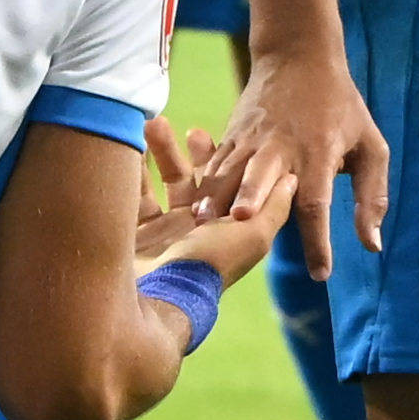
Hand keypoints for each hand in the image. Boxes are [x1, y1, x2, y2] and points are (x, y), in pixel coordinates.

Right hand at [134, 139, 292, 293]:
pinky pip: (127, 192)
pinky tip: (125, 142)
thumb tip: (293, 179)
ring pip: (156, 183)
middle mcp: (189, 231)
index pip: (224, 186)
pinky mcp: (129, 233)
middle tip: (174, 126)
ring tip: (151, 123)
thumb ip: (274, 206)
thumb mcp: (252, 234)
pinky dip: (127, 168)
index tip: (203, 132)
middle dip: (183, 152)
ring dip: (156, 152)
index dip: (216, 159)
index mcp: (219, 230)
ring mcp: (157, 232)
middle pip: (189, 181)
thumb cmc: (210, 263)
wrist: (158, 296)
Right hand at [204, 38, 385, 273]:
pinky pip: (216, 161)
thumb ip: (372, 196)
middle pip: (264, 176)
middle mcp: (283, 146)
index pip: (318, 202)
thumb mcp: (371, 146)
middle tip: (242, 223)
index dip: (318, 239)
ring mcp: (254, 138)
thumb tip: (372, 246)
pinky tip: (193, 207)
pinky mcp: (234, 132)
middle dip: (253, 198)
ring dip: (217, 196)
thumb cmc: (341, 107)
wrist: (299, 55)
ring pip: (231, 170)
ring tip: (203, 223)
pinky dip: (204, 184)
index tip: (321, 273)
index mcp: (320, 153)